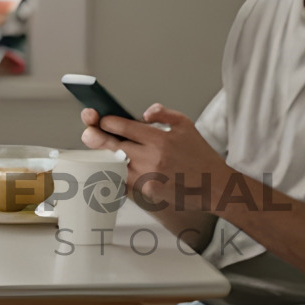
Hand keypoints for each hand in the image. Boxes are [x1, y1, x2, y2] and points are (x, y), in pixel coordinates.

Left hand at [80, 104, 225, 215]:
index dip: (106, 121)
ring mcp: (148, 177)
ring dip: (104, 156)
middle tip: (88, 132)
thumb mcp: (186, 125)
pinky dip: (114, 173)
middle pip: (112, 145)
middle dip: (95, 137)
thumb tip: (144, 112)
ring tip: (96, 150)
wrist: (216, 186)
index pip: (123, 127)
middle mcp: (152, 158)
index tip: (99, 119)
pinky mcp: (147, 192)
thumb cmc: (200, 155)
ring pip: (114, 164)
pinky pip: (123, 181)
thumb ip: (164, 113)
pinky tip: (108, 168)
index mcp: (160, 138)